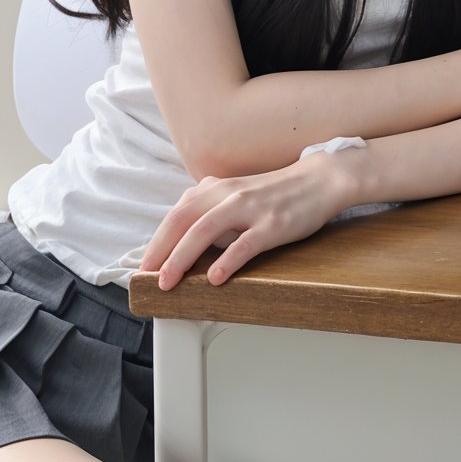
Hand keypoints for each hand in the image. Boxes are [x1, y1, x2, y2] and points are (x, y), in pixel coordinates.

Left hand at [139, 155, 359, 291]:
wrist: (318, 180)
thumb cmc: (274, 194)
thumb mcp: (235, 196)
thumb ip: (209, 211)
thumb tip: (182, 242)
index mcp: (215, 189)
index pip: (176, 214)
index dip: (156, 240)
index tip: (142, 265)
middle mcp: (227, 194)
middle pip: (182, 220)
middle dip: (160, 250)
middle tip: (145, 277)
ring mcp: (250, 208)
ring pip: (205, 230)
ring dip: (182, 256)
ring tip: (167, 282)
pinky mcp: (272, 224)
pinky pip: (245, 243)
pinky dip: (228, 259)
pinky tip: (216, 278)